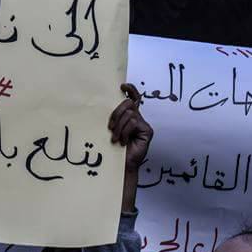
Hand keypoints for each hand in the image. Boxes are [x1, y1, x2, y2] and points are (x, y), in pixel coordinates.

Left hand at [109, 83, 152, 212]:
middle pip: (128, 103)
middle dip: (116, 113)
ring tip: (115, 139)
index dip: (130, 89)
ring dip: (119, 127)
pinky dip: (125, 131)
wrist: (121, 165)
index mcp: (129, 116)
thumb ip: (114, 118)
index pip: (133, 98)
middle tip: (110, 127)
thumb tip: (104, 104)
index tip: (122, 85)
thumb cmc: (114, 149)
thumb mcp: (112, 130)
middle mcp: (138, 118)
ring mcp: (143, 124)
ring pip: (129, 114)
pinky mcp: (147, 130)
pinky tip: (123, 141)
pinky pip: (133, 122)